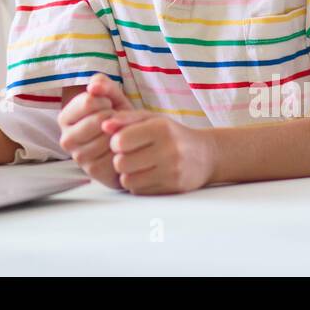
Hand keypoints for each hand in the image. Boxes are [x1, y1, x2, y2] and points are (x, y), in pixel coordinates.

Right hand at [58, 74, 131, 189]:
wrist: (127, 142)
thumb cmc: (115, 117)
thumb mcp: (110, 96)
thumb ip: (102, 84)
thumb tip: (92, 87)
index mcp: (64, 117)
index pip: (88, 102)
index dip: (106, 101)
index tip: (108, 105)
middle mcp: (66, 139)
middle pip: (99, 120)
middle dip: (115, 117)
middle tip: (117, 121)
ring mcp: (79, 157)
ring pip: (108, 138)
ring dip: (121, 134)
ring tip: (120, 132)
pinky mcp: (94, 171)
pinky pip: (114, 156)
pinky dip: (124, 150)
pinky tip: (123, 147)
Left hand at [100, 111, 215, 194]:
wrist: (205, 155)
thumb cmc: (172, 134)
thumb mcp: (152, 119)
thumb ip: (126, 119)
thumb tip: (103, 125)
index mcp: (161, 129)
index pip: (121, 141)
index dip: (116, 142)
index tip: (122, 141)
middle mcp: (169, 151)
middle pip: (121, 163)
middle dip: (120, 159)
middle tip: (129, 155)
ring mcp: (172, 172)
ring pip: (127, 180)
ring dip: (127, 174)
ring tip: (137, 165)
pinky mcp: (172, 189)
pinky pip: (139, 191)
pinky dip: (137, 184)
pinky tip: (147, 174)